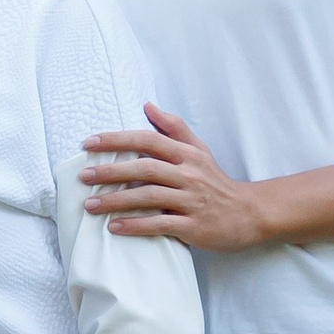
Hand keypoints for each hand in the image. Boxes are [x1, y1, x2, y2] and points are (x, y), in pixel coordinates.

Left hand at [80, 104, 269, 251]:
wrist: (249, 213)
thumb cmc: (216, 181)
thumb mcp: (199, 150)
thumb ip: (173, 128)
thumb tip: (147, 105)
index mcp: (187, 154)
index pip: (148, 140)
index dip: (117, 140)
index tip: (89, 144)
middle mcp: (189, 175)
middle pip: (145, 168)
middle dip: (111, 171)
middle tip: (83, 176)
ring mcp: (192, 201)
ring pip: (149, 197)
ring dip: (116, 201)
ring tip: (90, 205)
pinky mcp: (193, 226)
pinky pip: (160, 224)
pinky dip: (136, 226)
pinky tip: (114, 227)